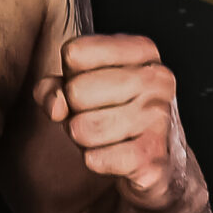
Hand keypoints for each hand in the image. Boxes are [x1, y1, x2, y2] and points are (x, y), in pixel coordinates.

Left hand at [31, 34, 197, 211]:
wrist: (160, 159)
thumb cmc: (115, 114)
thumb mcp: (81, 88)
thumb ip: (52, 87)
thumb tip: (56, 107)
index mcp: (143, 51)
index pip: (75, 52)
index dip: (71, 76)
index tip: (91, 88)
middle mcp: (158, 79)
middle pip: (76, 91)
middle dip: (75, 112)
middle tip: (98, 116)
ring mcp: (160, 116)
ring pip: (82, 128)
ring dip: (85, 140)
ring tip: (107, 136)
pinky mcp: (154, 155)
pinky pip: (95, 158)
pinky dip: (97, 161)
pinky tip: (117, 155)